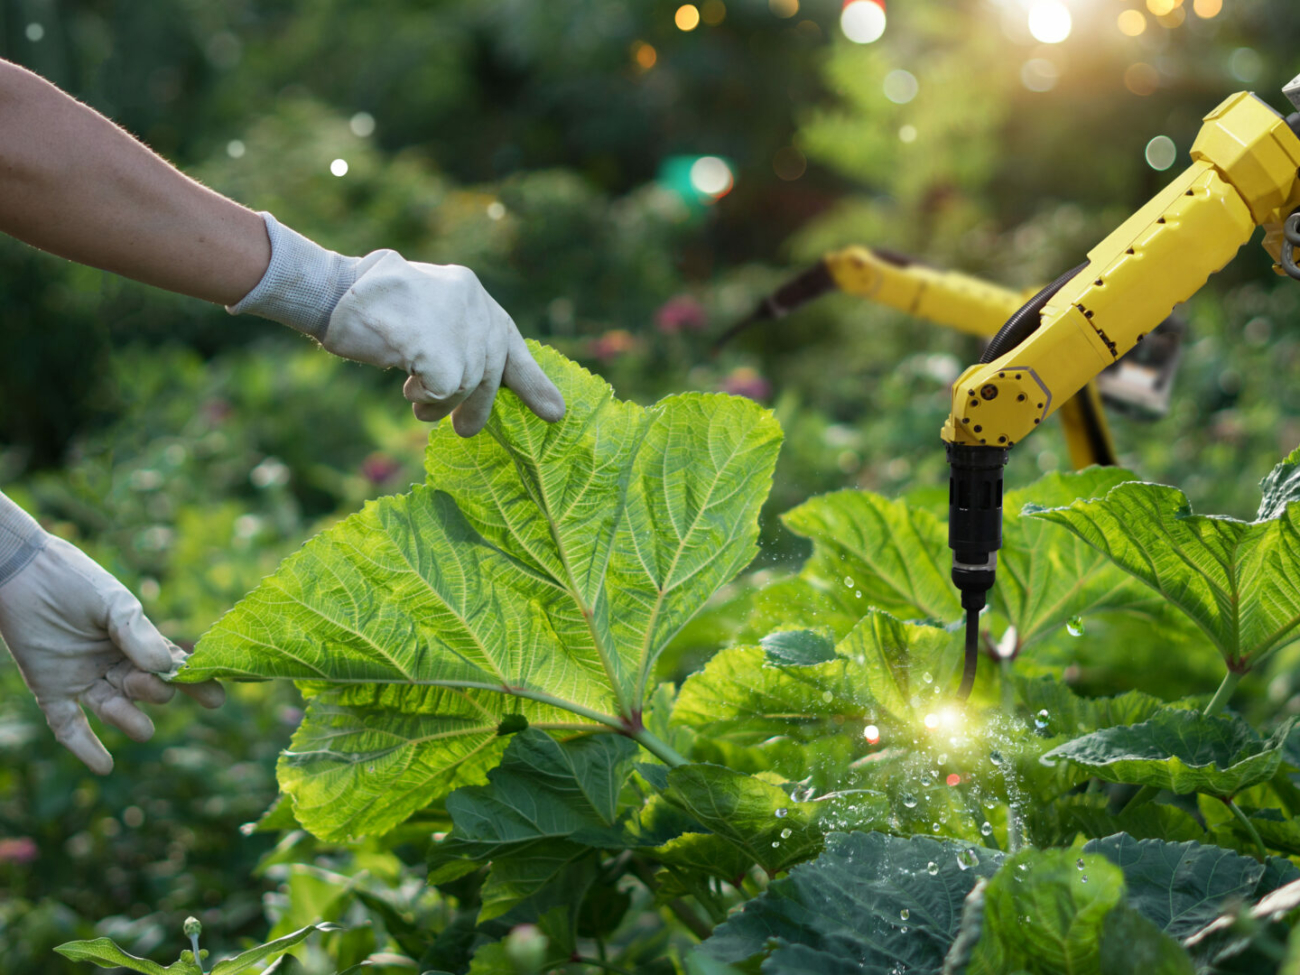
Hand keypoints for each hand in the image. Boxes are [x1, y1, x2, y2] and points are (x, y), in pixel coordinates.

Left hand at [0, 496, 223, 773]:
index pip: (173, 667)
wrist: (22, 574)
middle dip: (152, 692)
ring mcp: (84, 679)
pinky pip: (69, 726)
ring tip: (140, 729)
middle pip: (145, 691)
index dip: (195, 684)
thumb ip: (137, 634)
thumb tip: (166, 667)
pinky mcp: (51, 690)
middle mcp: (113, 664)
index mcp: (135, 641)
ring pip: (114, 710)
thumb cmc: (73, 581)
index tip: (217, 700)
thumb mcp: (113, 602)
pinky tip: (103, 766)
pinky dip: (84, 748)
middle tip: (145, 682)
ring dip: (128, 720)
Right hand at [227, 214, 564, 436]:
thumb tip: (473, 390)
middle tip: (466, 430)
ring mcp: (456, 322)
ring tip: (415, 398)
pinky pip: (446, 389)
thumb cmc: (371, 311)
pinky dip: (429, 396)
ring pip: (467, 384)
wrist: (333, 292)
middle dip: (478, 406)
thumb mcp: (426, 319)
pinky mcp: (438, 344)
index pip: (510, 342)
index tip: (556, 414)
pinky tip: (411, 388)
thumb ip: (456, 341)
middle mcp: (473, 303)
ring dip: (440, 401)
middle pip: (491, 371)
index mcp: (472, 295)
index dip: (532, 381)